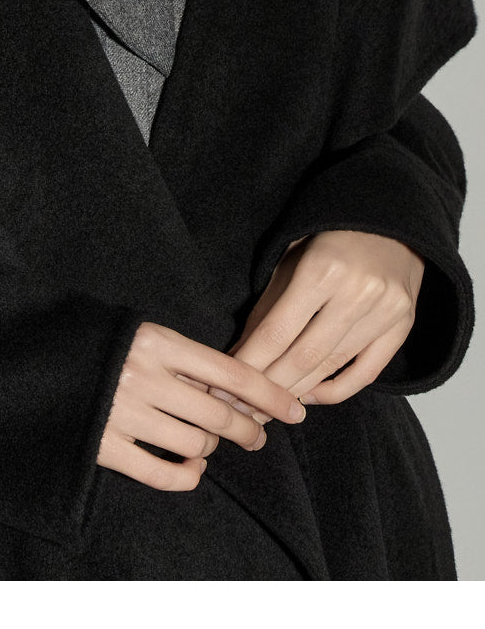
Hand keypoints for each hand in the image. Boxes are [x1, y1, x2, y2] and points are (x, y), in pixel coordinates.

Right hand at [96, 321, 307, 491]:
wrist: (31, 359)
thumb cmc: (96, 342)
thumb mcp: (139, 331)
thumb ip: (180, 356)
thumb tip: (232, 390)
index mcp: (156, 340)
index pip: (231, 371)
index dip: (269, 394)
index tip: (295, 411)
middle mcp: (143, 376)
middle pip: (219, 415)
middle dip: (248, 431)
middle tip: (257, 438)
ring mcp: (122, 412)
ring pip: (194, 445)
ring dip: (210, 451)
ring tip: (207, 446)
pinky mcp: (102, 444)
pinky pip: (160, 473)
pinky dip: (185, 478)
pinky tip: (191, 472)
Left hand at [218, 229, 423, 409]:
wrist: (389, 221)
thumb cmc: (330, 236)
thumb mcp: (290, 256)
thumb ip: (268, 305)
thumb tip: (240, 352)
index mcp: (323, 269)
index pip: (276, 332)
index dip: (248, 363)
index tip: (224, 384)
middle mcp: (358, 293)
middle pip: (303, 357)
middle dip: (266, 387)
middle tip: (240, 406)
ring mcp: (386, 312)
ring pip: (331, 368)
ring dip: (294, 392)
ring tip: (266, 407)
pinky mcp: (403, 327)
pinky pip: (365, 374)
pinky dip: (333, 391)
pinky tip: (307, 394)